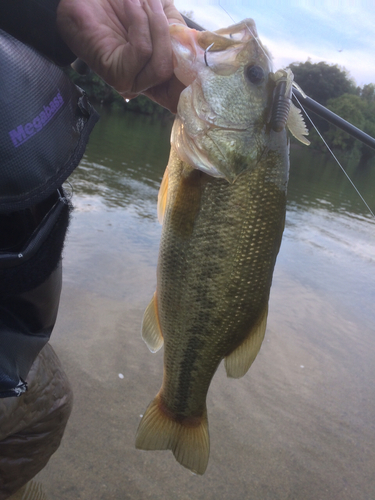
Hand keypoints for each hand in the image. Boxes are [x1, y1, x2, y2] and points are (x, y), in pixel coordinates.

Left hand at [57, 0, 185, 111]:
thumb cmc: (118, 6)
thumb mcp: (156, 13)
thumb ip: (174, 27)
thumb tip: (193, 40)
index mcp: (154, 71)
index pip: (179, 90)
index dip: (190, 77)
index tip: (198, 55)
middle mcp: (143, 84)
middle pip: (172, 71)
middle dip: (166, 31)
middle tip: (154, 2)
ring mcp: (130, 83)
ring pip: (161, 66)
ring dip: (154, 24)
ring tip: (142, 0)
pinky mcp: (117, 76)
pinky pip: (142, 51)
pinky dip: (139, 22)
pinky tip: (131, 4)